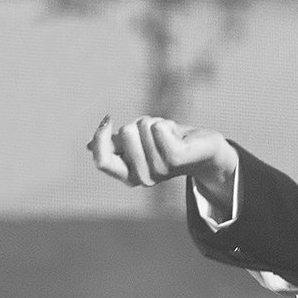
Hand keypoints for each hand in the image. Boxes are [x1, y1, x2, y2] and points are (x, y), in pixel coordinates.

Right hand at [87, 115, 238, 208]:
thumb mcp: (140, 142)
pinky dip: (166, 124)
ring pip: (143, 128)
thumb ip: (118, 145)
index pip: (102, 160)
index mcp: (129, 175)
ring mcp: (160, 171)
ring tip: (170, 132)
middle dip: (138, 124)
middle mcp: (143, 178)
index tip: (108, 119)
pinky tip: (177, 132)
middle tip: (156, 131)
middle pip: (124, 136)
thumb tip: (90, 145)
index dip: (100, 137)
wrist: (207, 149)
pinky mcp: (176, 159)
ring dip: (156, 123)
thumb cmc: (172, 143)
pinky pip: (159, 130)